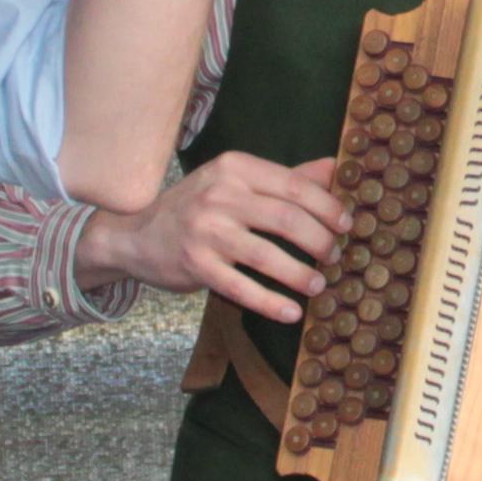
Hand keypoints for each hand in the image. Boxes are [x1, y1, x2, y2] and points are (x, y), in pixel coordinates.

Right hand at [87, 150, 345, 318]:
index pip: (294, 186)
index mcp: (235, 168)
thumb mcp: (235, 181)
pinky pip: (242, 289)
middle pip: (287, 220)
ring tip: (319, 284)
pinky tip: (292, 312)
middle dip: (321, 242)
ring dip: (301, 275)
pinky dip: (272, 303)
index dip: (328, 207)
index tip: (346, 225)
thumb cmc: (197, 206)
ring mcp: (206, 232)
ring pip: (268, 256)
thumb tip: (335, 168)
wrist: (135, 234)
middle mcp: (220, 195)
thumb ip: (285, 177)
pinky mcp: (196, 266)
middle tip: (334, 256)